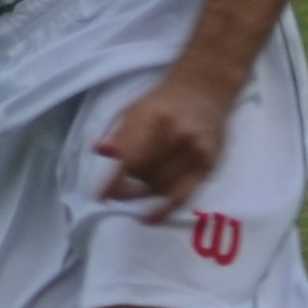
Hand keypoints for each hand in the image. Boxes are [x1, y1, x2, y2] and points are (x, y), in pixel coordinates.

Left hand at [93, 65, 233, 212]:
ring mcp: (195, 150)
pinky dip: (163, 210)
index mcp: (155, 118)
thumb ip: (117, 132)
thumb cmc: (162, 101)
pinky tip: (148, 218)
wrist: (204, 89)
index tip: (99, 196)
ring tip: (134, 191)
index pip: (130, 159)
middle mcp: (177, 135)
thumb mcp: (134, 109)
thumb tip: (99, 151)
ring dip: (142, 194)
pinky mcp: (208, 163)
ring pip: (160, 187)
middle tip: (116, 191)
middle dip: (126, 187)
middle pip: (144, 176)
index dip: (113, 182)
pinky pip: (183, 195)